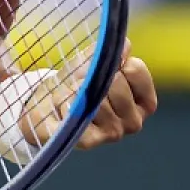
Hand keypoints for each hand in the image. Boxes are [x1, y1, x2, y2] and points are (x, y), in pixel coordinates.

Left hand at [21, 38, 157, 151]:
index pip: (134, 69)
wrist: (47, 107)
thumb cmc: (76, 83)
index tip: (104, 67)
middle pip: (116, 82)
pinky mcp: (90, 141)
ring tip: (72, 95)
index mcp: (143, 102)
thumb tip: (125, 47)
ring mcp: (113, 133)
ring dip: (77, 89)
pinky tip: (64, 107)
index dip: (115, 62)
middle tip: (82, 82)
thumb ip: (110, 52)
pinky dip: (66, 102)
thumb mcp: (91, 62)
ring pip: (98, 97)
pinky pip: (78, 110)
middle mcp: (134, 121)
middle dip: (95, 76)